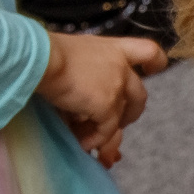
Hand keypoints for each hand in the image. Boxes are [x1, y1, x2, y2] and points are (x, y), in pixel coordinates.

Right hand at [36, 30, 165, 165]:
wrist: (38, 58)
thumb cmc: (43, 53)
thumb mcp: (70, 57)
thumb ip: (85, 75)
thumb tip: (79, 106)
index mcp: (112, 49)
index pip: (147, 51)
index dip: (155, 62)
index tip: (153, 71)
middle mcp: (120, 67)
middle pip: (139, 94)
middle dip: (131, 113)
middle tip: (119, 125)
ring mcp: (116, 87)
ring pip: (120, 117)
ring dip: (108, 132)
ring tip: (91, 142)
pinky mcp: (107, 106)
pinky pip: (106, 130)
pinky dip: (95, 140)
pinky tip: (82, 145)